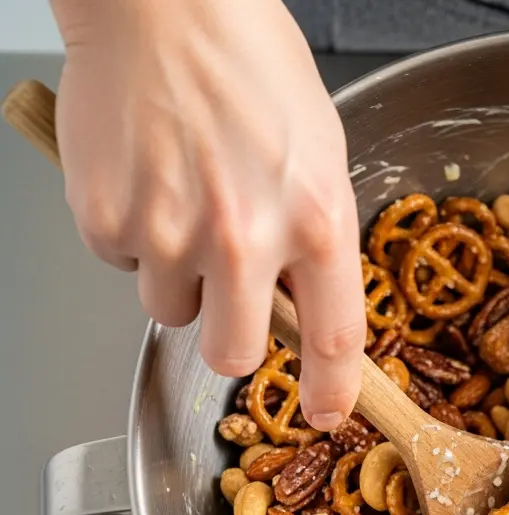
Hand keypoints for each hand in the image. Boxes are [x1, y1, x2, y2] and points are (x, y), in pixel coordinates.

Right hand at [52, 0, 363, 428]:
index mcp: (318, 219)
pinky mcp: (108, 219)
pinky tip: (148, 178)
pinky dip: (133, 235)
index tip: (327, 413)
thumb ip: (315, 236)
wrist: (164, 6)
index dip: (332, 391)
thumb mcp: (318, 154)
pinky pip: (124, 264)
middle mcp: (247, 237)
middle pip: (235, 353)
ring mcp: (172, 232)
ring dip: (178, 276)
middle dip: (230, 340)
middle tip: (226, 299)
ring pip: (171, 311)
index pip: (334, 338)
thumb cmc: (248, 65)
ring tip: (184, 200)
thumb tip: (304, 301)